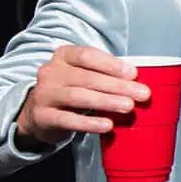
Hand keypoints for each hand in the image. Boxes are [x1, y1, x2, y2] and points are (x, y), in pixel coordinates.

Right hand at [16, 46, 150, 144]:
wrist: (38, 113)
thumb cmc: (71, 89)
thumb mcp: (85, 76)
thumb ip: (107, 74)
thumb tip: (135, 80)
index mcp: (63, 56)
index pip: (87, 56)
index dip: (111, 64)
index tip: (133, 74)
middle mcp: (51, 73)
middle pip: (86, 78)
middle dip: (117, 86)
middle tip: (142, 94)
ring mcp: (44, 94)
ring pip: (78, 96)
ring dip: (106, 101)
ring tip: (129, 106)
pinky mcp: (42, 116)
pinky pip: (67, 119)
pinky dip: (89, 123)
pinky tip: (107, 125)